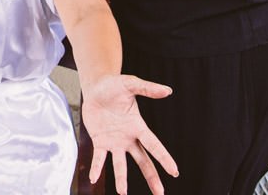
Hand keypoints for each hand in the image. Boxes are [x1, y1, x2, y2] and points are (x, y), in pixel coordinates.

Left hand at [82, 74, 177, 194]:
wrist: (96, 88)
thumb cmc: (115, 86)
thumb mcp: (130, 84)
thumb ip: (148, 88)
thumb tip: (168, 90)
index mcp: (138, 127)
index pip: (154, 145)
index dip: (164, 158)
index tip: (174, 172)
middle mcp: (129, 138)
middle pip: (143, 161)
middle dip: (151, 177)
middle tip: (159, 193)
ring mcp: (115, 142)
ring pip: (120, 164)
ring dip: (121, 179)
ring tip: (122, 193)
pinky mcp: (100, 141)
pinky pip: (99, 158)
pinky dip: (96, 168)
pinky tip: (93, 178)